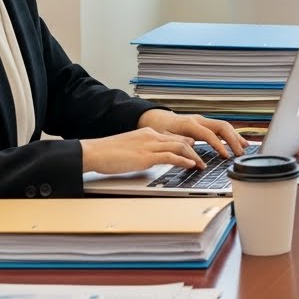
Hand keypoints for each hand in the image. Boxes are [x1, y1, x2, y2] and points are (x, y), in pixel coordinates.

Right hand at [80, 127, 208, 173]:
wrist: (94, 152)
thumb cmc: (107, 153)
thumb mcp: (129, 148)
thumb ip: (143, 150)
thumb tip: (151, 158)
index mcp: (147, 133)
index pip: (173, 136)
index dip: (187, 143)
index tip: (196, 150)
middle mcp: (151, 136)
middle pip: (181, 140)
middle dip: (196, 150)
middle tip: (204, 158)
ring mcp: (149, 145)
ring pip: (180, 146)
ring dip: (194, 156)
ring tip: (201, 164)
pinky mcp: (146, 156)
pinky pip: (170, 157)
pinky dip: (183, 160)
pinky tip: (191, 165)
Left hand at [138, 109, 248, 158]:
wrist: (157, 119)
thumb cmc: (159, 129)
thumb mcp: (164, 138)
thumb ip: (178, 142)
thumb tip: (192, 146)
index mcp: (190, 124)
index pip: (209, 134)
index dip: (219, 145)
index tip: (226, 156)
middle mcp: (199, 120)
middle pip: (222, 126)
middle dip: (233, 140)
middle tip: (239, 153)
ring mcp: (203, 121)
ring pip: (224, 126)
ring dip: (235, 136)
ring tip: (244, 147)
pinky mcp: (205, 124)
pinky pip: (221, 128)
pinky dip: (231, 134)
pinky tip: (238, 142)